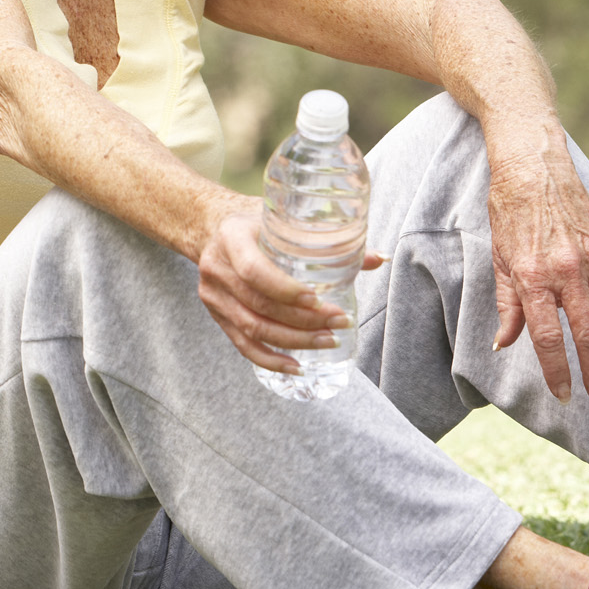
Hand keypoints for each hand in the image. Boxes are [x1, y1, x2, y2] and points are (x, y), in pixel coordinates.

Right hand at [195, 203, 383, 373]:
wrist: (210, 227)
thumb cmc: (254, 222)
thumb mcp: (282, 221)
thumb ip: (328, 241)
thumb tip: (378, 258)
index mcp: (232, 237)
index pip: (254, 270)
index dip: (286, 290)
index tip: (319, 299)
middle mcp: (217, 267)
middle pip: (259, 305)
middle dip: (304, 320)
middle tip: (339, 322)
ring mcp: (213, 294)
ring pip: (253, 328)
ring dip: (294, 341)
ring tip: (328, 341)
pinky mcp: (216, 314)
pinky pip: (242, 344)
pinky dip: (270, 359)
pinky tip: (295, 367)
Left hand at [487, 122, 588, 404]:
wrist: (532, 167)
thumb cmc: (507, 213)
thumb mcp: (497, 259)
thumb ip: (506, 305)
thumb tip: (504, 345)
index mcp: (531, 276)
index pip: (548, 337)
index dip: (558, 371)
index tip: (565, 395)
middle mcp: (565, 270)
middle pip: (587, 334)